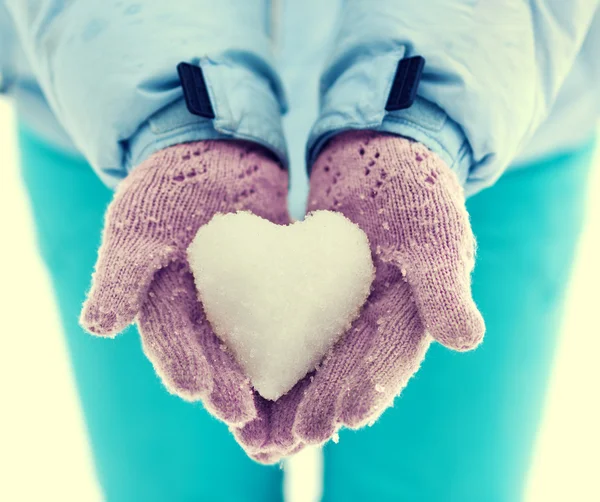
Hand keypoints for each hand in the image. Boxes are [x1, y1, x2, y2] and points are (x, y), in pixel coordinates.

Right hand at [80, 140, 289, 425]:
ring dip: (262, 378)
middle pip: (214, 352)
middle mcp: (202, 305)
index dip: (182, 363)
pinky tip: (314, 360)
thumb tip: (96, 328)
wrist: (215, 146)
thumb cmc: (169, 181)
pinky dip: (295, 337)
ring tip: (277, 413)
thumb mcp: (140, 218)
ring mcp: (240, 294)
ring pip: (251, 343)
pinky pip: (286, 312)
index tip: (197, 392)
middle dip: (226, 385)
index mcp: (164, 298)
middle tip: (243, 416)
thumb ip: (122, 270)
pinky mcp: (274, 279)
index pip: (172, 338)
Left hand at [235, 130, 483, 458]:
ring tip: (262, 427)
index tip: (341, 419)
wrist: (381, 144)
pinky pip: (291, 320)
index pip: (387, 356)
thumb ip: (444, 283)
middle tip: (289, 439)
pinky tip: (246, 371)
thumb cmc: (415, 184)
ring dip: (293, 391)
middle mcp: (376, 313)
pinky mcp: (312, 283)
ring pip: (316, 354)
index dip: (365, 388)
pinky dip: (272, 347)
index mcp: (412, 308)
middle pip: (346, 368)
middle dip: (321, 404)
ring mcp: (343, 300)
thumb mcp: (434, 228)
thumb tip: (467, 341)